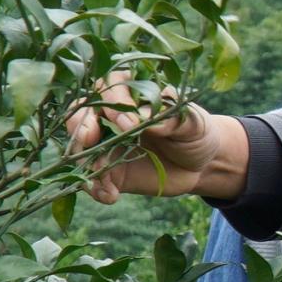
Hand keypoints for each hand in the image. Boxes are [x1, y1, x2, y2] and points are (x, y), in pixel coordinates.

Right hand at [63, 71, 248, 202]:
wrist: (202, 164)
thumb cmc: (196, 132)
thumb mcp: (192, 122)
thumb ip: (171, 117)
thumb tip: (144, 118)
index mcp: (132, 97)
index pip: (108, 87)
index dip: (112, 101)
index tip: (127, 121)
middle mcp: (112, 118)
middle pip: (80, 114)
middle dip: (79, 125)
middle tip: (89, 139)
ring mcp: (107, 146)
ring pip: (79, 148)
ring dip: (84, 161)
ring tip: (104, 176)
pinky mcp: (110, 172)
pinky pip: (93, 180)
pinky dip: (96, 188)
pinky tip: (110, 195)